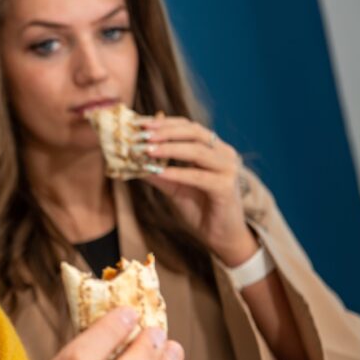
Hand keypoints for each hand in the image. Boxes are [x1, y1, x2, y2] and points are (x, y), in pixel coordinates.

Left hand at [139, 116, 257, 265]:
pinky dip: (177, 173)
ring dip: (169, 149)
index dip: (164, 123)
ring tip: (147, 150)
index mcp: (213, 149)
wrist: (221, 237)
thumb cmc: (199, 209)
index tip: (140, 123)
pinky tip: (158, 172)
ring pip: (197, 151)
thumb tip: (132, 161)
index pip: (188, 127)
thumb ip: (157, 174)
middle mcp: (224, 154)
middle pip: (194, 132)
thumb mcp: (173, 188)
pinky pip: (198, 176)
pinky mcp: (226, 187)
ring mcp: (228, 169)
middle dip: (165, 132)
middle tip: (142, 134)